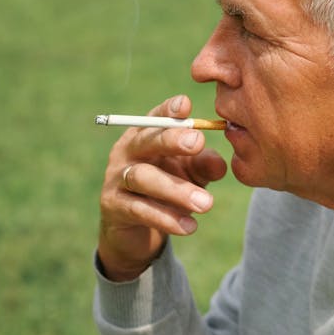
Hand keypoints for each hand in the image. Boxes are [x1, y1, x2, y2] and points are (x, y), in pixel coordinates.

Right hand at [97, 95, 226, 280]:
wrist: (137, 230)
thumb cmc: (169, 189)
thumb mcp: (191, 175)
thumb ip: (204, 166)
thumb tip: (220, 164)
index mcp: (147, 135)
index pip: (156, 117)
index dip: (169, 110)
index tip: (186, 104)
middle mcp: (127, 151)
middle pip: (146, 140)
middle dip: (171, 139)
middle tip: (198, 141)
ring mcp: (117, 177)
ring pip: (143, 178)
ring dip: (176, 189)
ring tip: (207, 203)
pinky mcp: (113, 206)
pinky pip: (139, 209)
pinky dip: (166, 218)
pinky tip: (190, 226)